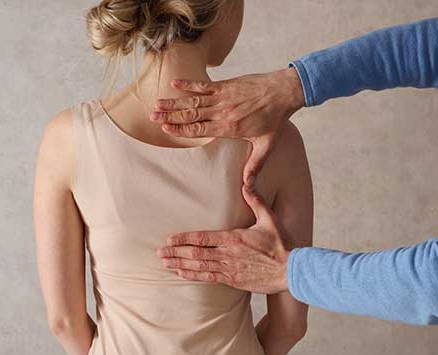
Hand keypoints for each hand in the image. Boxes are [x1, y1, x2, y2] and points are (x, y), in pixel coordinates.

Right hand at [150, 67, 304, 185]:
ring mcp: (224, 97)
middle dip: (170, 115)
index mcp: (230, 127)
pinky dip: (189, 84)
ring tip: (157, 103)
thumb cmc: (276, 119)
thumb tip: (248, 187)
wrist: (285, 92)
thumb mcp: (266, 145)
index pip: (200, 130)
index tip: (165, 128)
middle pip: (192, 114)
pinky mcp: (227, 85)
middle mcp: (223, 112)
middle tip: (152, 116)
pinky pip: (204, 85)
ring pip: (194, 100)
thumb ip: (254, 165)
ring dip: (174, 101)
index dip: (181, 129)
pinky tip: (174, 83)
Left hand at [157, 185, 292, 293]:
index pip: (203, 238)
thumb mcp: (269, 218)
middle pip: (195, 253)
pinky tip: (181, 274)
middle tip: (159, 252)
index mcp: (234, 238)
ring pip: (199, 267)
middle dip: (175, 252)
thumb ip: (256, 201)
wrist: (292, 270)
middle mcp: (228, 254)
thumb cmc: (282, 244)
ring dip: (180, 265)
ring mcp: (229, 269)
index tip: (170, 239)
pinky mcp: (234, 281)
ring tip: (164, 263)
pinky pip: (209, 278)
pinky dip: (193, 276)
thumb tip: (246, 184)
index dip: (184, 239)